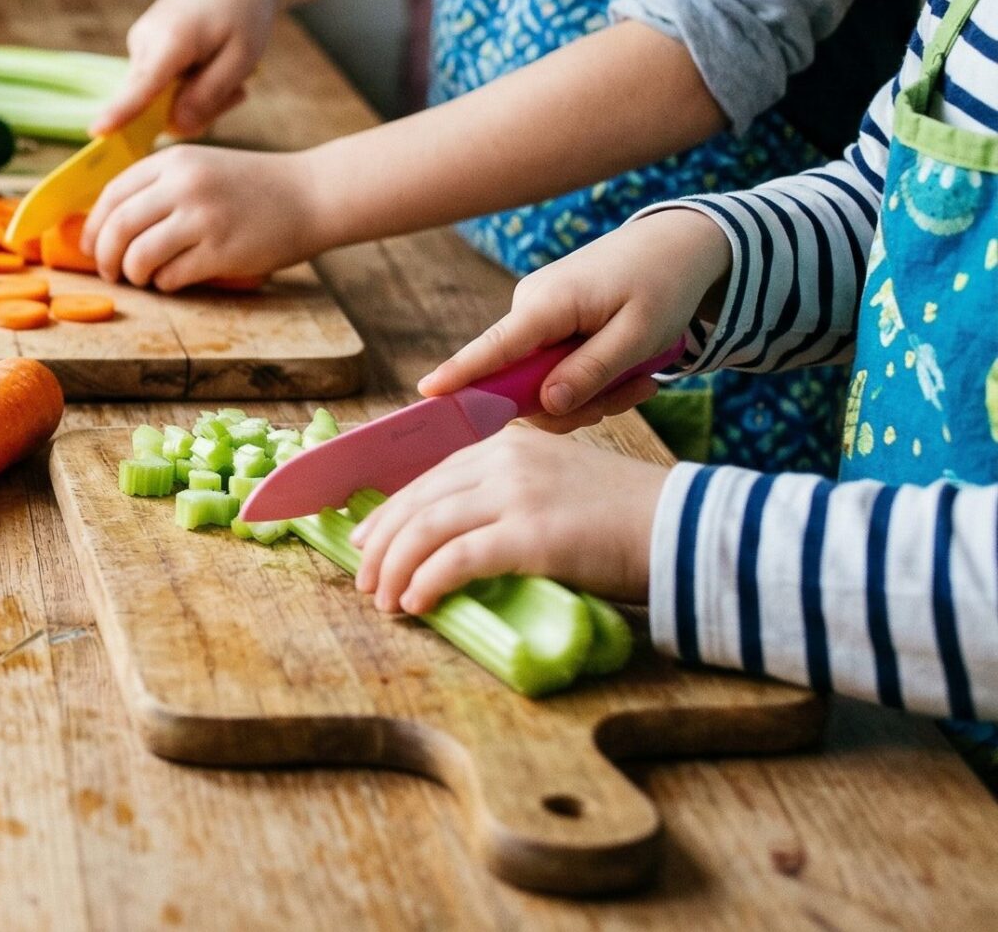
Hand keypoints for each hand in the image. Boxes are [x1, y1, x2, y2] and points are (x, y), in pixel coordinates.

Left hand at [80, 144, 325, 290]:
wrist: (312, 194)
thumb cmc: (252, 187)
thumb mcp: (201, 167)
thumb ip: (160, 186)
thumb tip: (108, 224)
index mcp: (174, 160)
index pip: (113, 194)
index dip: (93, 226)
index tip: (90, 246)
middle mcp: (184, 184)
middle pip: (118, 227)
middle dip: (105, 257)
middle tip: (110, 271)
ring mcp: (203, 217)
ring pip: (139, 255)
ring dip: (133, 274)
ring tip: (143, 277)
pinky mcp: (222, 250)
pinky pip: (172, 276)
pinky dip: (166, 284)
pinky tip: (175, 279)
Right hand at [93, 0, 279, 138]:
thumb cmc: (243, 11)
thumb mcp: (241, 59)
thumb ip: (207, 96)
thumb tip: (173, 128)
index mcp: (170, 41)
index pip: (140, 86)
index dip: (119, 113)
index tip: (96, 131)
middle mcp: (143, 42)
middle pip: (153, 104)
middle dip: (194, 110)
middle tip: (238, 92)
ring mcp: (139, 43)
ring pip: (158, 97)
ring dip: (195, 96)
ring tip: (229, 73)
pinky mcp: (142, 46)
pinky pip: (159, 84)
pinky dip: (187, 84)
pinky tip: (212, 65)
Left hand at [351, 427, 666, 612]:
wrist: (687, 528)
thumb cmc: (628, 518)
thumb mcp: (559, 485)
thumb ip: (511, 495)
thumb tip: (463, 535)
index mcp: (509, 447)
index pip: (430, 479)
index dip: (391, 513)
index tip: (367, 541)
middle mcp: (505, 462)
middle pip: (418, 502)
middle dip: (382, 544)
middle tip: (364, 580)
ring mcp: (516, 495)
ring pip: (426, 530)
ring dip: (395, 569)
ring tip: (384, 600)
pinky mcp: (530, 535)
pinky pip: (456, 559)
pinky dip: (427, 582)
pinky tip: (415, 603)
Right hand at [419, 209, 730, 429]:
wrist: (676, 245)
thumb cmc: (663, 284)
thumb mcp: (640, 335)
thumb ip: (592, 371)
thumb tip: (547, 405)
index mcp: (547, 304)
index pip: (494, 347)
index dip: (460, 373)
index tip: (426, 392)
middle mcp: (530, 308)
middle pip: (523, 383)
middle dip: (573, 404)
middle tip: (632, 396)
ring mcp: (537, 316)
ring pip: (543, 383)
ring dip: (590, 395)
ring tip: (639, 380)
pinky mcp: (548, 324)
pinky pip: (554, 369)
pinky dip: (589, 379)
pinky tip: (628, 372)